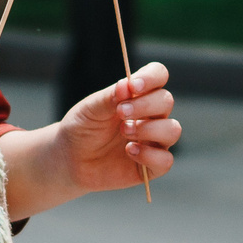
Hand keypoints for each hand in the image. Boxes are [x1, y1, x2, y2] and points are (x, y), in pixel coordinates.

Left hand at [57, 63, 181, 190]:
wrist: (70, 160)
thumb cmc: (82, 128)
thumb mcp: (90, 109)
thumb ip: (109, 97)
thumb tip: (126, 84)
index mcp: (137, 95)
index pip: (158, 76)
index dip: (152, 77)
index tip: (133, 86)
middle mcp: (150, 116)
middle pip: (166, 101)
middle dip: (145, 105)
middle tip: (121, 112)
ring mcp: (153, 141)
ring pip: (173, 130)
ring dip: (150, 129)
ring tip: (124, 132)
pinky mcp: (151, 167)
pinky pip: (165, 160)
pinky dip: (149, 155)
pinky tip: (129, 152)